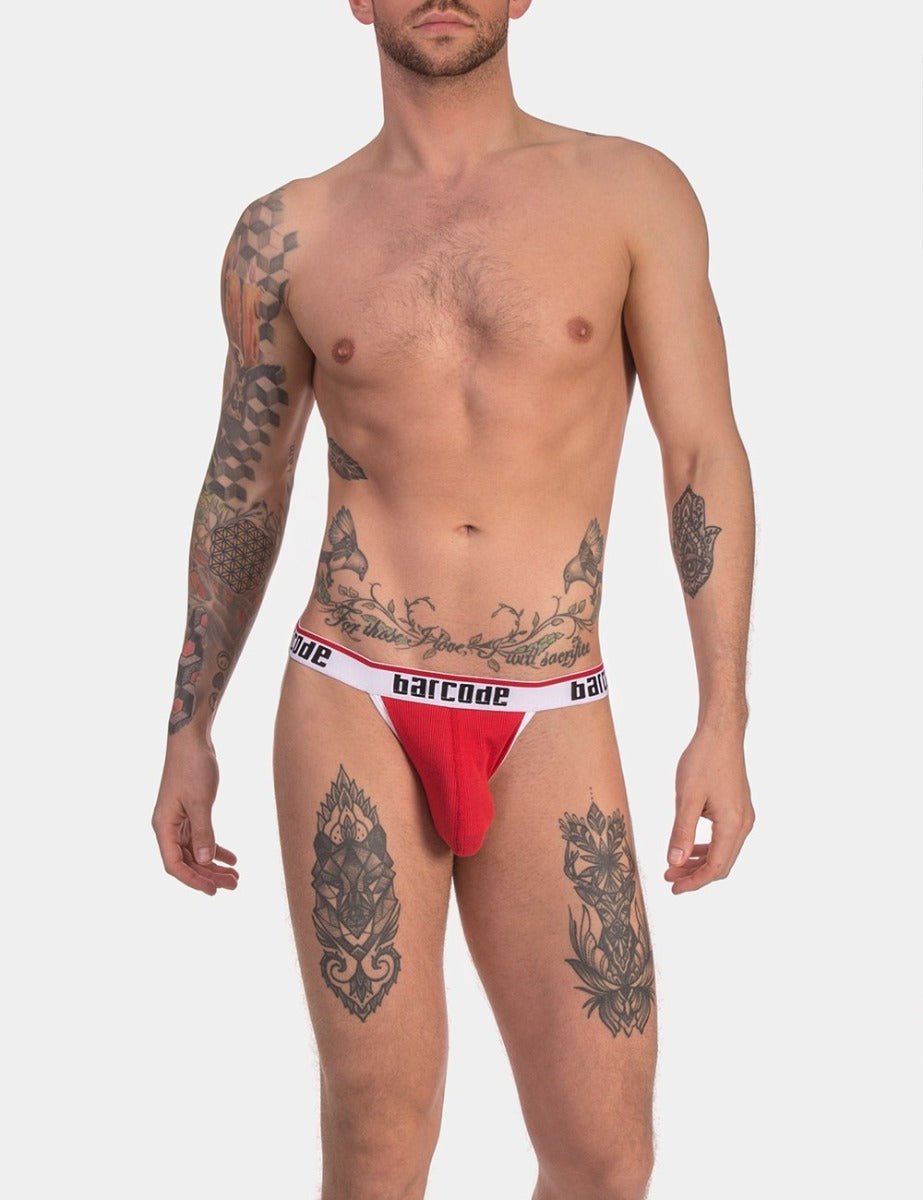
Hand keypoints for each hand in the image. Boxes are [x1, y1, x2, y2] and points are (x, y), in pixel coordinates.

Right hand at [152, 740, 238, 895]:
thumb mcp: (200, 801)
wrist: (191, 741)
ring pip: (195, 852)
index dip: (193, 880)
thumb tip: (206, 861)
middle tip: (233, 885)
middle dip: (209, 875)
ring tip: (235, 876)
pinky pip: (201, 838)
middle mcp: (168, 827)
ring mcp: (178, 820)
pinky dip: (216, 849)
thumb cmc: (192, 767)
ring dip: (214, 865)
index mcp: (163, 826)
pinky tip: (232, 858)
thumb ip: (204, 832)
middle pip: (187, 861)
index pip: (174, 865)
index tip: (214, 891)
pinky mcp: (189, 813)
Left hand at [665, 727, 754, 893]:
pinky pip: (724, 838)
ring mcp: (743, 816)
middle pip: (722, 864)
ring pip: (723, 852)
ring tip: (675, 865)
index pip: (716, 867)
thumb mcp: (687, 798)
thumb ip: (681, 832)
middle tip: (669, 878)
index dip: (694, 882)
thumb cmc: (703, 760)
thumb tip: (675, 862)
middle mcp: (743, 824)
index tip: (673, 888)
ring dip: (700, 862)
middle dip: (696, 875)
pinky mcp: (738, 808)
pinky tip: (689, 847)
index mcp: (733, 824)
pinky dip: (707, 847)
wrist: (721, 734)